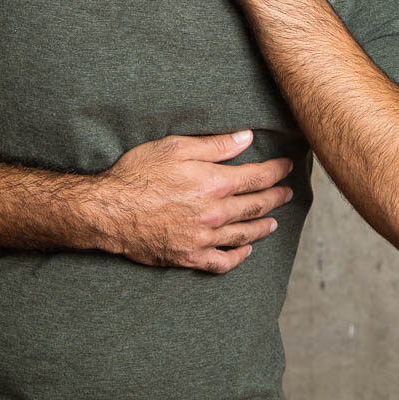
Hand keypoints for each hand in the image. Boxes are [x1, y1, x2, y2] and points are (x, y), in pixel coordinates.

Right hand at [98, 130, 293, 273]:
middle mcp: (215, 213)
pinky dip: (238, 257)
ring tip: (274, 221)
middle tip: (288, 192)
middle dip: (276, 197)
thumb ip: (214, 145)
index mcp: (214, 183)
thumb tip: (246, 137)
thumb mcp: (174, 147)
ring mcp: (204, 238)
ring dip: (263, 226)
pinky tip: (246, 251)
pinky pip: (223, 262)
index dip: (276, 171)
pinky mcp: (190, 257)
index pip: (257, 177)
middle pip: (256, 206)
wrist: (110, 211)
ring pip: (245, 234)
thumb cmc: (138, 174)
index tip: (287, 166)